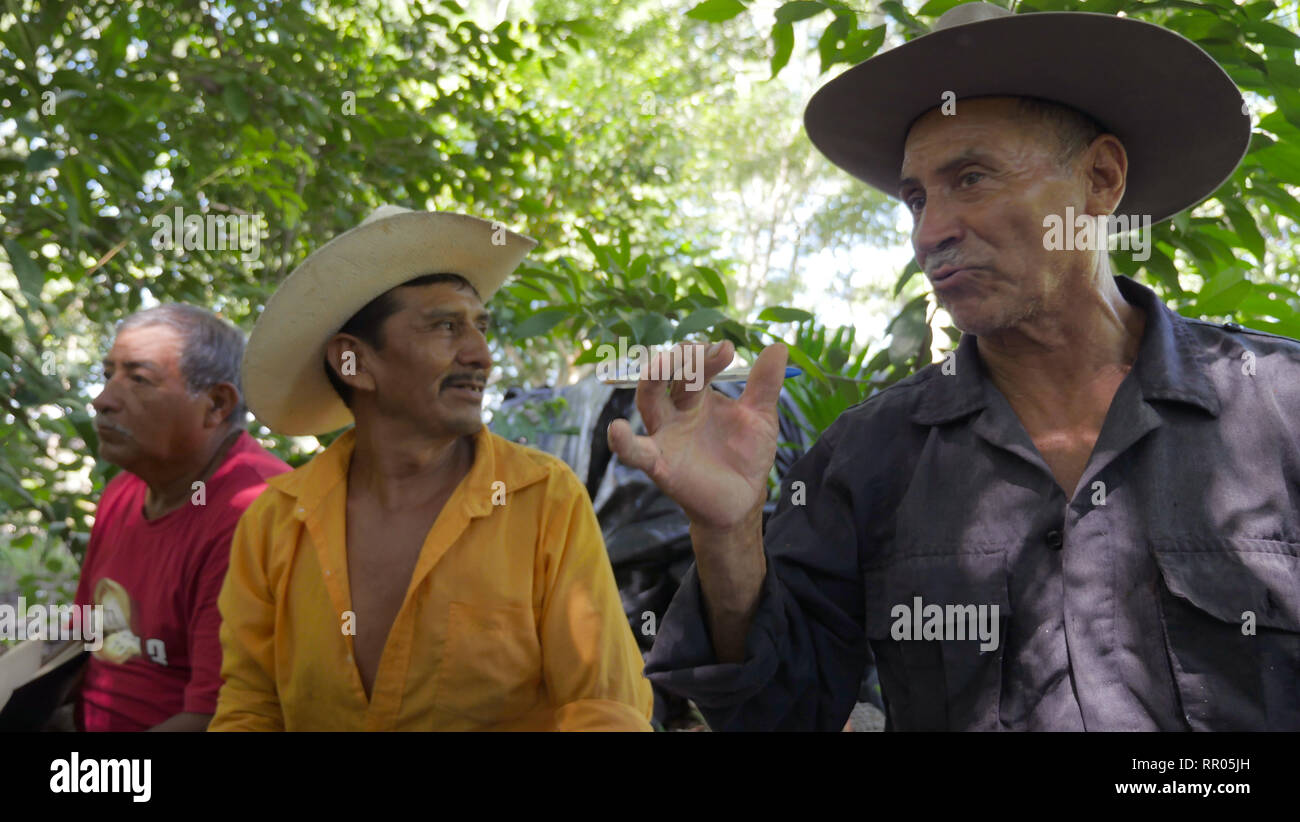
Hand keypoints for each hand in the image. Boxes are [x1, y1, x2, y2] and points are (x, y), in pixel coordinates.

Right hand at [607, 341, 788, 531]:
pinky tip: (617, 430)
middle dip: (679, 359)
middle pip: (667, 374)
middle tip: (700, 352)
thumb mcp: (760, 417)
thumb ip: (765, 384)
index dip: (707, 353)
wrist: (743, 500)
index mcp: (699, 395)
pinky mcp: (660, 464)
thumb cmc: (745, 455)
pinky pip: (636, 453)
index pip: (694, 363)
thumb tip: (778, 347)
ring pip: (647, 401)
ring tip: (658, 366)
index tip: (727, 350)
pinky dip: (623, 443)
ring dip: (651, 380)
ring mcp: (665, 435)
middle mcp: (676, 410)